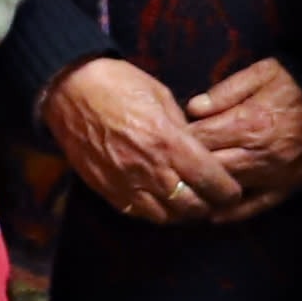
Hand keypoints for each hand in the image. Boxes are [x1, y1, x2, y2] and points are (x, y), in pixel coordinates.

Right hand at [39, 57, 231, 223]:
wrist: (69, 89)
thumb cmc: (118, 83)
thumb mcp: (162, 96)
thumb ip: (182, 128)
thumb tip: (197, 146)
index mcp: (169, 142)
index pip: (210, 181)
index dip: (227, 191)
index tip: (232, 191)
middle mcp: (150, 168)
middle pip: (191, 207)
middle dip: (208, 206)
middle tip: (214, 201)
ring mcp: (126, 182)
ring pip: (165, 217)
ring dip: (181, 214)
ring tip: (188, 204)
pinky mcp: (106, 189)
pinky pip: (137, 213)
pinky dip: (154, 212)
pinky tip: (160, 203)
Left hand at [179, 61, 301, 220]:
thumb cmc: (299, 84)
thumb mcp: (263, 72)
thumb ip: (226, 89)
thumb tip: (192, 107)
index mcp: (249, 122)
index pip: (200, 138)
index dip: (176, 141)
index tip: (160, 142)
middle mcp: (258, 153)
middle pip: (208, 166)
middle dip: (184, 168)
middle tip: (163, 169)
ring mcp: (273, 174)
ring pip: (227, 189)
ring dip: (203, 192)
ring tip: (179, 193)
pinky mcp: (286, 187)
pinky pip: (255, 206)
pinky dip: (232, 213)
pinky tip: (211, 215)